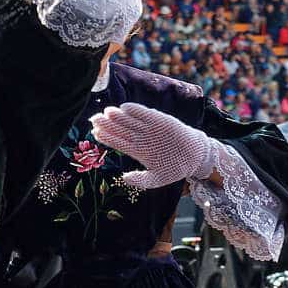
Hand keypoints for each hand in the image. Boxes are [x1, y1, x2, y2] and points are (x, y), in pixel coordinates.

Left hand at [89, 104, 219, 190]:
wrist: (194, 157)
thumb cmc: (174, 169)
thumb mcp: (157, 179)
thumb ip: (140, 180)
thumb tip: (123, 177)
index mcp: (138, 151)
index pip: (118, 142)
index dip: (106, 137)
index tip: (94, 133)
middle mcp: (142, 138)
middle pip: (120, 129)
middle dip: (107, 124)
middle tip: (93, 119)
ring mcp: (150, 128)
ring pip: (130, 120)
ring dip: (118, 116)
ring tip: (106, 112)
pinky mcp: (161, 120)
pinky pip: (146, 114)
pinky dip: (136, 110)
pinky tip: (124, 108)